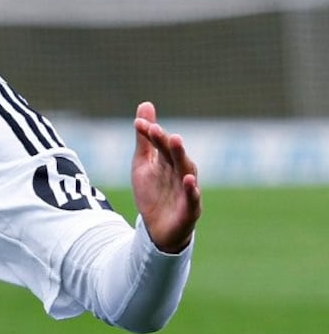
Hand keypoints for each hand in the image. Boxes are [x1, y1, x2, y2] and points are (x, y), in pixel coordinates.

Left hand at [131, 101, 201, 252]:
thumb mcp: (142, 164)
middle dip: (169, 144)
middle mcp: (180, 173)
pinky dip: (192, 190)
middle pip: (175, 156)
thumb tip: (145, 104)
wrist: (156, 229)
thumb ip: (144, 138)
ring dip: (181, 158)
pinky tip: (189, 180)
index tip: (139, 124)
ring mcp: (187, 190)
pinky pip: (193, 199)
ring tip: (176, 142)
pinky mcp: (190, 209)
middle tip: (163, 131)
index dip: (151, 135)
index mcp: (168, 161)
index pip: (159, 145)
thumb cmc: (153, 193)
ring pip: (186, 172)